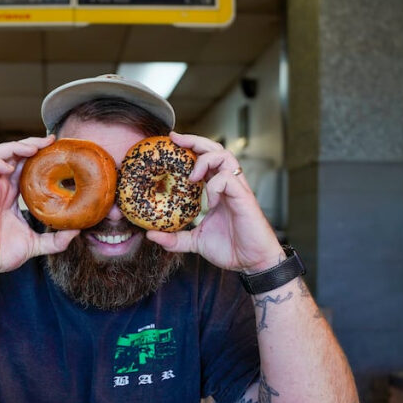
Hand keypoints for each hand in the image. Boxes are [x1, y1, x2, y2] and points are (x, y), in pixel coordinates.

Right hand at [0, 136, 78, 276]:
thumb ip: (56, 239)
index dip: (35, 152)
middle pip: (10, 153)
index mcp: (11, 194)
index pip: (22, 164)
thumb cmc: (3, 254)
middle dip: (27, 143)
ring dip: (12, 147)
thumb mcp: (37, 245)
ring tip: (30, 149)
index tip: (54, 145)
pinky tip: (9, 169)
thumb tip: (78, 231)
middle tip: (47, 142)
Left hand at [146, 132, 283, 272]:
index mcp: (218, 190)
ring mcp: (238, 190)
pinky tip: (210, 203)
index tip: (170, 142)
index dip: (190, 148)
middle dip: (195, 141)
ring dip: (205, 160)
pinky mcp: (245, 198)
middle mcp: (228, 185)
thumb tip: (150, 235)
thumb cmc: (231, 248)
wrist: (252, 262)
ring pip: (225, 157)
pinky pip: (229, 180)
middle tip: (176, 140)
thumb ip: (174, 238)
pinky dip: (215, 186)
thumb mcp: (195, 242)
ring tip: (191, 175)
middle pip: (216, 150)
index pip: (205, 160)